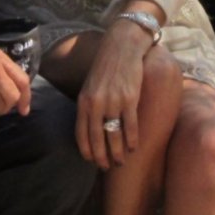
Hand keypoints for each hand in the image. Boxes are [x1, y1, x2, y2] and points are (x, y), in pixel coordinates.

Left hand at [75, 24, 151, 168]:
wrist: (122, 47)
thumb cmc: (106, 67)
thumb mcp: (90, 85)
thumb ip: (89, 105)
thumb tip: (91, 127)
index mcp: (84, 101)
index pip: (81, 133)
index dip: (86, 149)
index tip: (91, 160)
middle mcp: (96, 103)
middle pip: (97, 138)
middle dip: (101, 156)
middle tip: (106, 167)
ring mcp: (113, 102)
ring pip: (114, 135)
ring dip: (117, 152)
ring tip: (120, 162)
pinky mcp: (130, 99)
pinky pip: (130, 125)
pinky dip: (132, 139)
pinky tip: (133, 147)